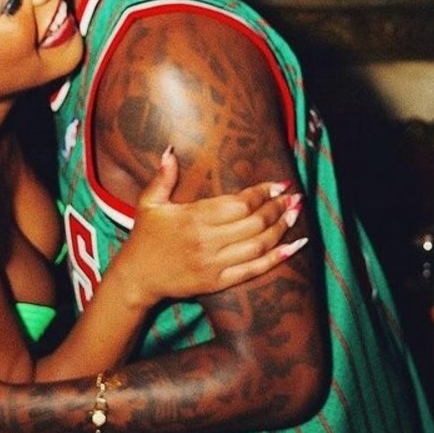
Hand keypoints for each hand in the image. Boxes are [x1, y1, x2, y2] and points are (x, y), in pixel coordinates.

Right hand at [120, 149, 304, 305]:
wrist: (137, 278)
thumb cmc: (144, 237)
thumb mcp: (149, 203)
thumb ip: (163, 177)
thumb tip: (170, 150)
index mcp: (193, 218)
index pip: (238, 203)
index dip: (262, 193)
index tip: (279, 184)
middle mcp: (206, 241)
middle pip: (254, 223)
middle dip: (278, 208)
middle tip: (295, 196)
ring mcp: (213, 264)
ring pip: (258, 245)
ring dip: (281, 228)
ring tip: (296, 214)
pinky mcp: (218, 282)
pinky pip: (254, 270)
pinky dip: (277, 258)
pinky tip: (294, 246)